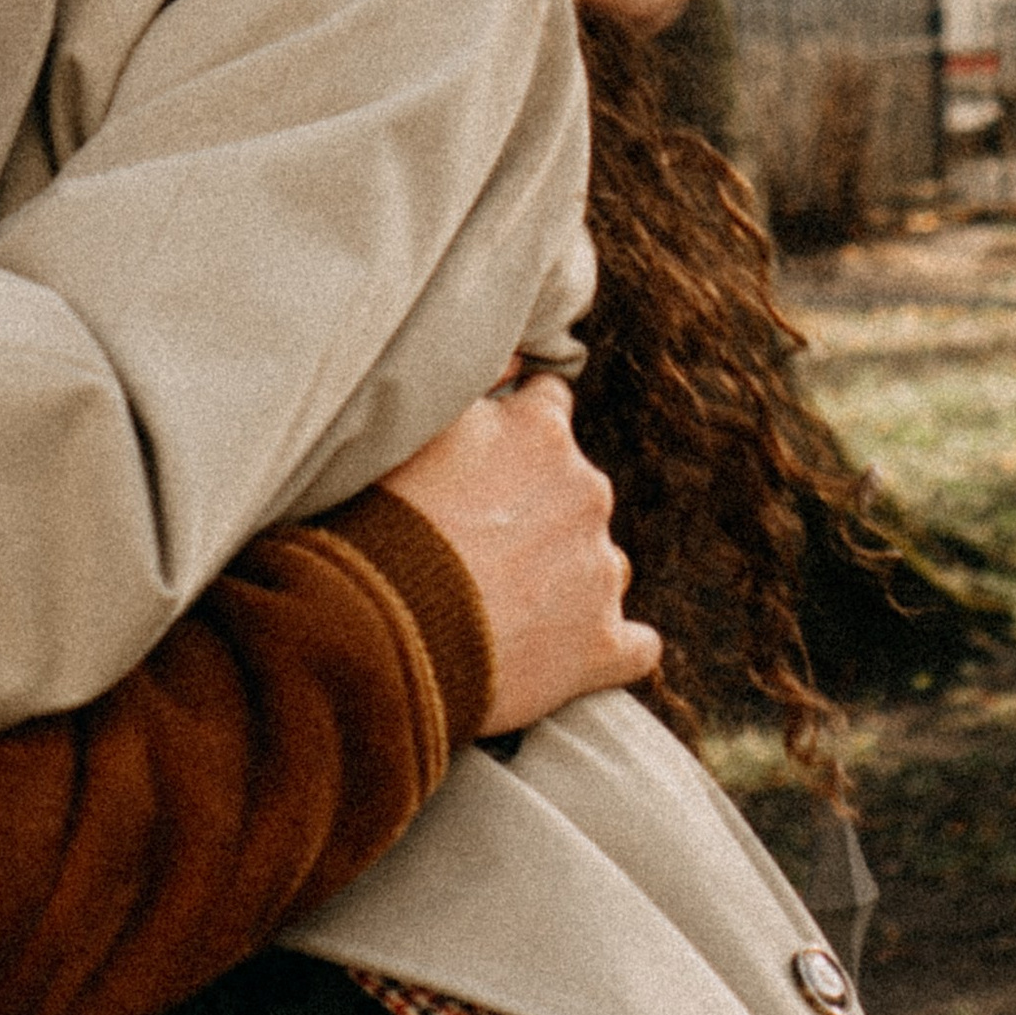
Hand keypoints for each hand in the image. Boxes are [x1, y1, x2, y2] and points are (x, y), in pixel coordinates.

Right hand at [379, 374, 661, 738]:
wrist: (380, 632)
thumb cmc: (381, 523)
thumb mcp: (414, 427)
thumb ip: (473, 382)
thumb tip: (515, 355)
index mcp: (541, 431)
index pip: (550, 406)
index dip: (516, 437)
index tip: (488, 465)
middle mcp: (587, 491)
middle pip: (578, 491)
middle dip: (540, 513)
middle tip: (477, 546)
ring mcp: (602, 571)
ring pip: (603, 566)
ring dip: (567, 581)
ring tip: (503, 608)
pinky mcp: (605, 645)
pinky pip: (634, 647)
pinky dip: (605, 649)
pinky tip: (565, 659)